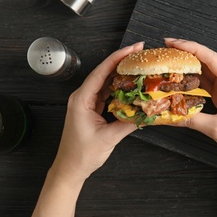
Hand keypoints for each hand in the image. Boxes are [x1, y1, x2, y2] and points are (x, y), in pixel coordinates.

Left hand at [52, 41, 144, 181]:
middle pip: (103, 73)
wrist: (70, 168)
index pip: (101, 72)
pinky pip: (104, 92)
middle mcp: (81, 97)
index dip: (118, 58)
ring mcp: (85, 102)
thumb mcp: (108, 138)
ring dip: (120, 73)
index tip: (133, 49)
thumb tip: (145, 112)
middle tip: (139, 53)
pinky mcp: (89, 108)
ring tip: (137, 65)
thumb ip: (128, 123)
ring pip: (104, 81)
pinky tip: (128, 84)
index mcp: (81, 100)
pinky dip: (117, 87)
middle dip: (121, 61)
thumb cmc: (82, 154)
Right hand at [164, 38, 216, 166]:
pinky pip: (206, 84)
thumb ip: (191, 119)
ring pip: (205, 72)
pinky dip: (192, 82)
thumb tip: (169, 114)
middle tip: (167, 51)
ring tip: (170, 64)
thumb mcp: (216, 128)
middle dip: (186, 54)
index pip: (210, 58)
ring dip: (188, 67)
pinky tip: (180, 81)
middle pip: (207, 61)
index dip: (190, 48)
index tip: (172, 43)